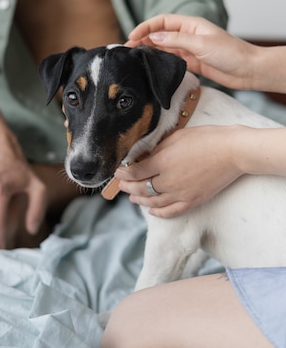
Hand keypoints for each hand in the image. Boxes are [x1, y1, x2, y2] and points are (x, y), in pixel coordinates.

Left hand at [114, 125, 241, 216]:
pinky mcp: (193, 200)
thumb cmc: (205, 138)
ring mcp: (181, 193)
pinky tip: (152, 211)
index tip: (118, 172)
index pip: (136, 172)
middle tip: (120, 185)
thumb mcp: (176, 136)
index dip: (124, 174)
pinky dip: (159, 212)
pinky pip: (171, 211)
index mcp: (162, 161)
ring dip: (140, 200)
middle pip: (141, 188)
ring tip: (132, 197)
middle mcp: (168, 180)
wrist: (232, 152)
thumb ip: (158, 148)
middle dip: (128, 187)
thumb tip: (144, 156)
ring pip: (153, 201)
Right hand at [127, 14, 256, 90]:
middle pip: (160, 34)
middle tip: (128, 50)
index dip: (146, 27)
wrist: (248, 70)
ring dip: (150, 51)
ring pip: (164, 47)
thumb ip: (176, 40)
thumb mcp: (201, 44)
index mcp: (190, 25)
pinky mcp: (192, 62)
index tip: (132, 36)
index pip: (162, 22)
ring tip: (135, 59)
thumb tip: (154, 37)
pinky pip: (171, 60)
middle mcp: (188, 35)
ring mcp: (189, 49)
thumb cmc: (230, 53)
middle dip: (144, 39)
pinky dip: (160, 61)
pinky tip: (151, 66)